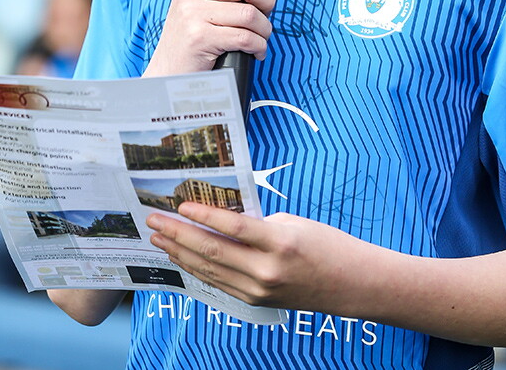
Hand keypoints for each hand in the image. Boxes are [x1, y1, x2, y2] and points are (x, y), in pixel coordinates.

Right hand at [143, 0, 279, 77]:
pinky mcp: (199, 37)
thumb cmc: (195, 36)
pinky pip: (245, 37)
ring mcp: (192, 13)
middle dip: (267, 0)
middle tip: (265, 13)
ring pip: (249, 13)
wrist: (170, 70)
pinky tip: (255, 51)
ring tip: (260, 36)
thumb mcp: (213, 5)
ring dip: (264, 28)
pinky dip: (258, 46)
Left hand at [147, 203, 360, 311]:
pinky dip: (198, 268)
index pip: (233, 227)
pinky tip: (183, 257)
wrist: (351, 284)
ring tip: (159, 237)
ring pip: (211, 270)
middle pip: (213, 251)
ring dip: (181, 253)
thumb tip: (223, 220)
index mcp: (280, 242)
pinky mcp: (257, 301)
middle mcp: (266, 271)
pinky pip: (220, 282)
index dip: (204, 215)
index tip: (181, 204)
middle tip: (154, 221)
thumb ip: (258, 223)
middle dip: (179, 235)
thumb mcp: (294, 222)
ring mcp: (260, 290)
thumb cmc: (327, 244)